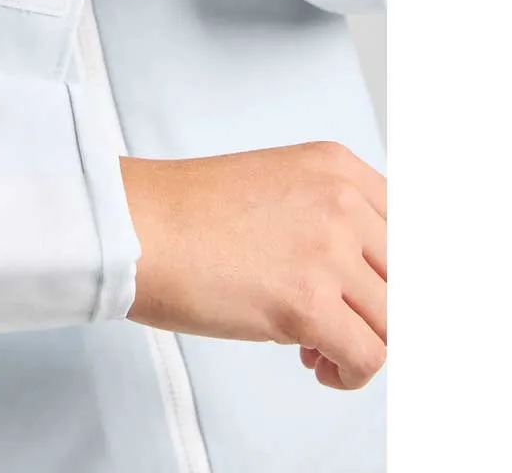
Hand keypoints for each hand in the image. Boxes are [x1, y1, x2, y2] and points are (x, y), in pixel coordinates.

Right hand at [120, 142, 386, 389]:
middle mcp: (342, 202)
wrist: (132, 224)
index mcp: (334, 166)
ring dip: (362, 342)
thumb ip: (322, 213)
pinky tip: (317, 366)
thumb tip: (358, 276)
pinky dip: (349, 373)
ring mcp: (327, 250)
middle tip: (336, 320)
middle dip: (375, 308)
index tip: (368, 293)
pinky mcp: (308, 302)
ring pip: (394, 321)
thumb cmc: (180, 211)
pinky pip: (370, 357)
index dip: (388, 271)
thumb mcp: (271, 186)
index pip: (407, 229)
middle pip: (405, 277)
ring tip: (318, 347)